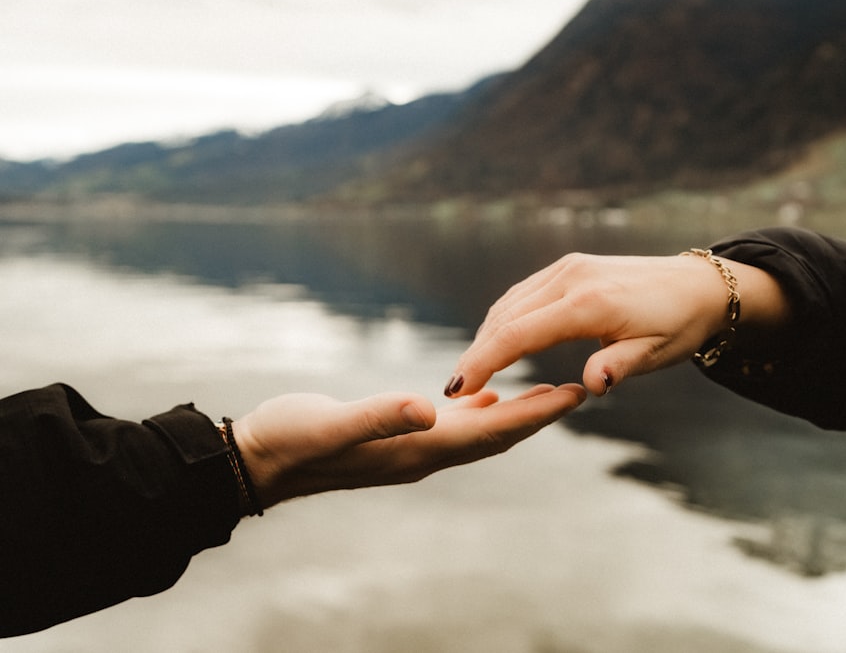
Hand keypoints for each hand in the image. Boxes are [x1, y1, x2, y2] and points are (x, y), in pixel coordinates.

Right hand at [232, 383, 586, 508]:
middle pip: (496, 436)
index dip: (534, 415)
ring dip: (517, 415)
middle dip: (539, 416)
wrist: (258, 461)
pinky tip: (489, 397)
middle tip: (578, 391)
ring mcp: (409, 448)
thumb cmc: (291, 440)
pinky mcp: (395, 437)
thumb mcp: (331, 425)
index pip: (491, 432)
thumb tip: (429, 407)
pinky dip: (480, 413)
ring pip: (479, 432)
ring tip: (548, 392)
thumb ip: (379, 416)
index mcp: (416, 449)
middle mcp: (422, 453)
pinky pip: (453, 427)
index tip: (574, 395)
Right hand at [445, 252, 788, 397]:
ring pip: (510, 303)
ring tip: (471, 371)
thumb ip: (619, 367)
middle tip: (454, 391)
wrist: (700, 285)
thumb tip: (590, 387)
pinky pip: (524, 293)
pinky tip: (498, 340)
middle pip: (505, 317)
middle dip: (477, 353)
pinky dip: (505, 318)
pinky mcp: (569, 267)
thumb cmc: (679, 324)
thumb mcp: (657, 353)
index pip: (519, 334)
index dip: (483, 361)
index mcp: (588, 303)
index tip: (457, 388)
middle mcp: (570, 278)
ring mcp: (567, 268)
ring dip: (487, 335)